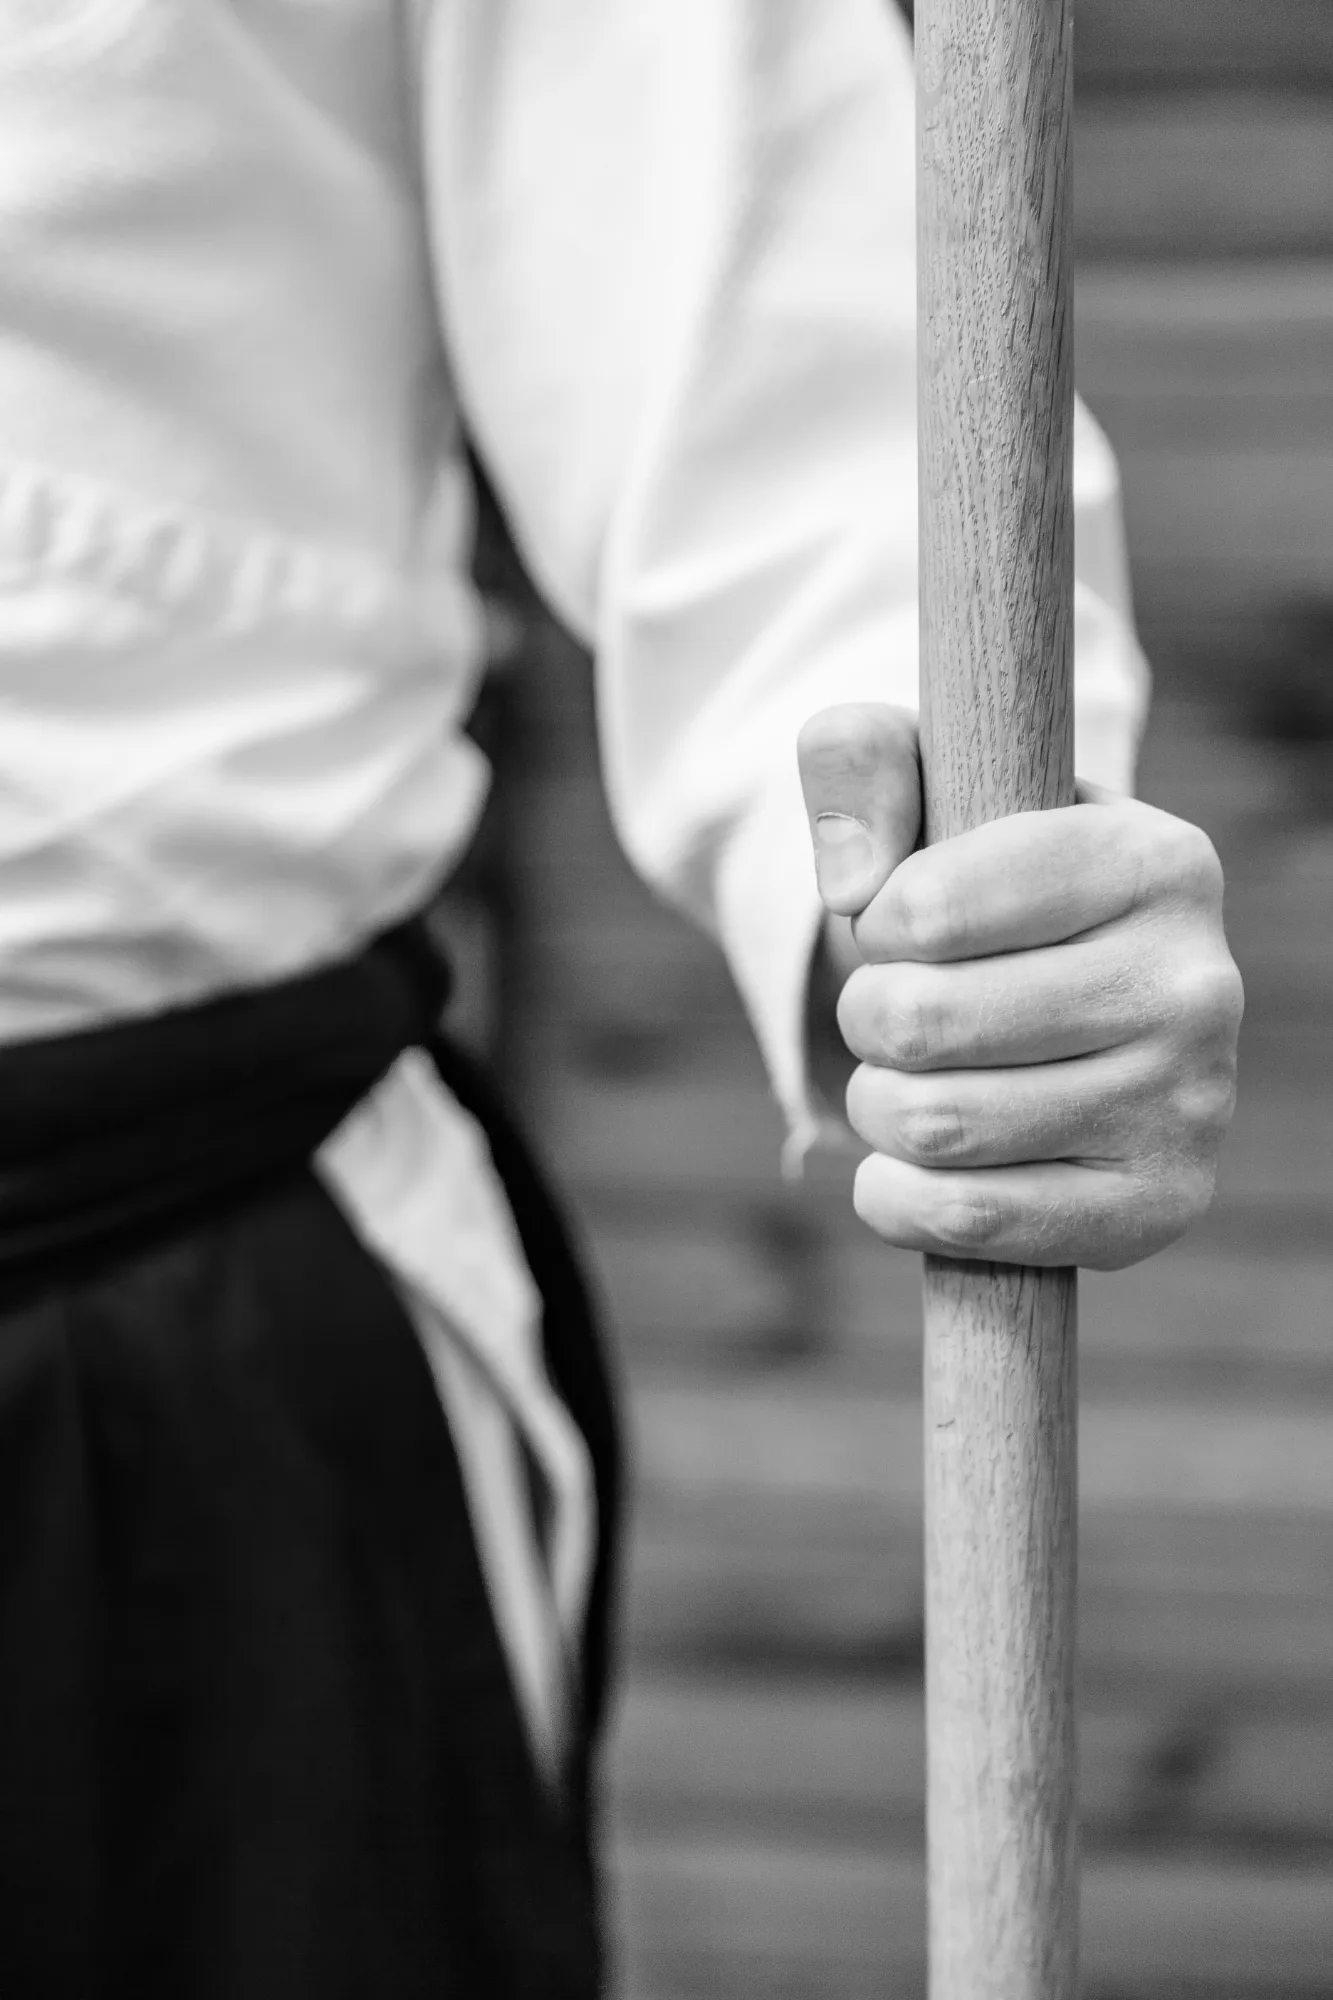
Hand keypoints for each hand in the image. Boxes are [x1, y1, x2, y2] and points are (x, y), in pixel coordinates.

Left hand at [798, 703, 1242, 1269]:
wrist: (1059, 1003)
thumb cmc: (975, 886)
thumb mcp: (922, 783)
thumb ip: (856, 761)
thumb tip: (852, 885)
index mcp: (1154, 857)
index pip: (930, 905)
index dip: (876, 923)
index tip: (901, 920)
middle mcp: (1196, 981)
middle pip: (921, 1022)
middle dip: (866, 1019)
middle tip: (896, 1010)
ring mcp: (1191, 1103)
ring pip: (935, 1125)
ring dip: (878, 1106)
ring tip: (914, 1076)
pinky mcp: (1161, 1204)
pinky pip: (970, 1220)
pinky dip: (899, 1198)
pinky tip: (916, 1163)